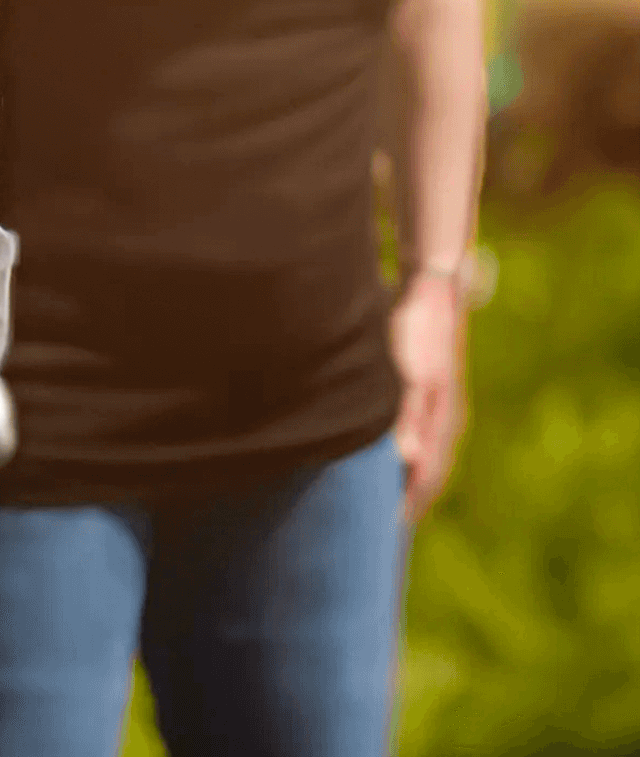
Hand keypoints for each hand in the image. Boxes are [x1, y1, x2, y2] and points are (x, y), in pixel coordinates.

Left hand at [390, 272, 468, 522]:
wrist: (431, 289)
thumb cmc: (415, 331)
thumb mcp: (407, 373)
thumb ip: (406, 417)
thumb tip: (405, 460)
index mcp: (441, 422)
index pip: (425, 477)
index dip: (405, 505)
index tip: (384, 532)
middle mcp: (444, 421)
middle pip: (426, 474)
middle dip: (405, 502)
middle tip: (378, 534)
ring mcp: (438, 409)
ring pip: (422, 458)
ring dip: (404, 483)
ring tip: (379, 508)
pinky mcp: (427, 396)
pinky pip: (416, 440)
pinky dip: (401, 460)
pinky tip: (384, 464)